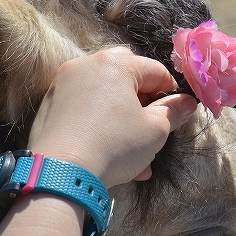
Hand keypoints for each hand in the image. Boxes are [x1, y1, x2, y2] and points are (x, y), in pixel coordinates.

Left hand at [27, 47, 197, 188]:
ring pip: (103, 97)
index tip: (174, 116)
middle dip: (142, 103)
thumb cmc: (113, 146)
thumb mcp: (154, 131)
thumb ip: (173, 112)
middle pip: (126, 77)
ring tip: (133, 157)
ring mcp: (63, 84)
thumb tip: (186, 102)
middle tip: (149, 129)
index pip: (155, 71)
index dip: (170, 94)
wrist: (60, 172)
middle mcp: (86, 65)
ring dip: (121, 121)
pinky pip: (83, 109)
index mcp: (115, 63)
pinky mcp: (49, 104)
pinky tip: (107, 155)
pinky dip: (98, 125)